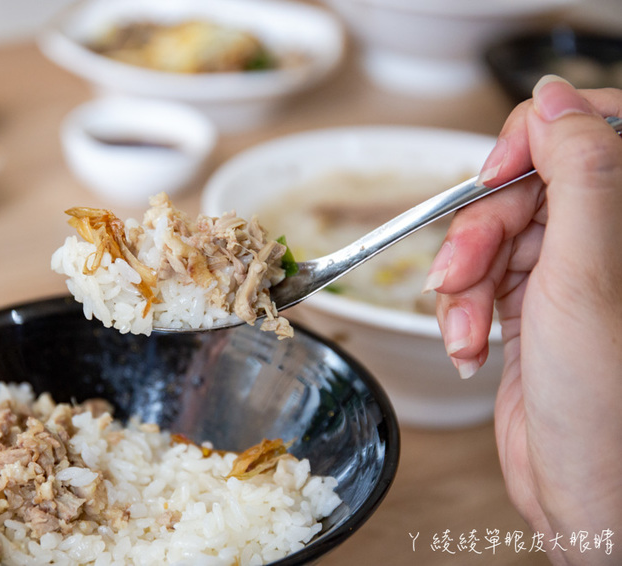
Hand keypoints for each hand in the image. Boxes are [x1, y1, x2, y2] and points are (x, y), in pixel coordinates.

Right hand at [425, 76, 621, 564]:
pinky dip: (462, 310)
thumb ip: (577, 175)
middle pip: (524, 188)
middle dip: (479, 233)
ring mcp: (568, 275)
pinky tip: (469, 344)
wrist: (582, 494)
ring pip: (493, 236)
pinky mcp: (534, 307)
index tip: (494, 174)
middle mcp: (606, 241)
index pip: (590, 131)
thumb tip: (556, 100)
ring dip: (464, 281)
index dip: (534, 140)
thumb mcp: (584, 276)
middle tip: (460, 274)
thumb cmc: (605, 407)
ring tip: (467, 325)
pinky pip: (482, 280)